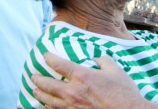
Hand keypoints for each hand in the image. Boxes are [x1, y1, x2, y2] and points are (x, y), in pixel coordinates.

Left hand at [31, 52, 155, 108]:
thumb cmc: (123, 93)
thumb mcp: (116, 71)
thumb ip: (104, 61)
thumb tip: (98, 58)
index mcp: (82, 76)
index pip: (59, 65)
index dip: (49, 58)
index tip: (45, 55)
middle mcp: (72, 92)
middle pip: (47, 84)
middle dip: (38, 79)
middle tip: (33, 76)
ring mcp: (71, 107)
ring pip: (48, 100)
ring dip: (40, 94)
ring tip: (35, 90)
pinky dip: (48, 108)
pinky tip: (46, 106)